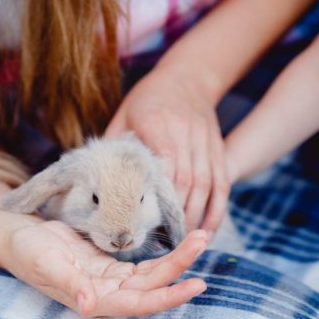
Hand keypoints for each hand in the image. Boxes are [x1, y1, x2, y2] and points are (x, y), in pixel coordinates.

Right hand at [0, 216, 207, 317]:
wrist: (17, 236)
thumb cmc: (27, 251)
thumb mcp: (45, 263)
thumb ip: (69, 284)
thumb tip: (88, 306)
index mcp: (93, 298)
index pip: (138, 302)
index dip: (167, 296)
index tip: (195, 285)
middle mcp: (107, 291)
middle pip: (152, 284)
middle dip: (180, 265)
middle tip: (204, 239)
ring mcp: (109, 277)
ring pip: (151, 271)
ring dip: (176, 257)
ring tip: (200, 237)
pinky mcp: (109, 262)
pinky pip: (141, 261)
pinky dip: (160, 252)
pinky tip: (178, 242)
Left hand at [106, 67, 229, 233]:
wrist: (189, 75)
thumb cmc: (148, 98)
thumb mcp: (124, 115)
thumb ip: (115, 145)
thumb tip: (96, 179)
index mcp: (156, 122)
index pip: (162, 164)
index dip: (159, 196)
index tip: (148, 223)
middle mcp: (184, 132)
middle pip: (187, 179)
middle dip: (178, 214)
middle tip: (166, 243)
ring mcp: (205, 141)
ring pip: (207, 184)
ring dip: (198, 216)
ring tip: (185, 242)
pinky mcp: (218, 148)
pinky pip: (222, 183)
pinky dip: (217, 209)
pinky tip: (208, 230)